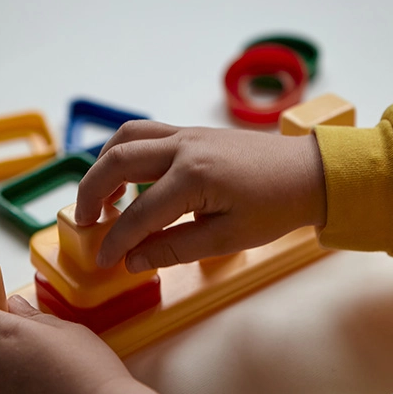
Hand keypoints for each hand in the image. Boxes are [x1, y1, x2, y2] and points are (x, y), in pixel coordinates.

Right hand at [75, 120, 326, 272]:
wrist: (309, 172)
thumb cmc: (275, 207)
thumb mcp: (227, 238)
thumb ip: (174, 248)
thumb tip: (132, 260)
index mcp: (193, 178)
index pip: (139, 214)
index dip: (115, 241)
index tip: (102, 261)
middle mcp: (183, 147)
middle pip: (118, 162)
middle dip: (90, 193)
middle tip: (83, 223)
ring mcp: (186, 134)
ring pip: (126, 138)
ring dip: (103, 165)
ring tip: (100, 198)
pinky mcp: (192, 132)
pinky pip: (145, 133)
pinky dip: (124, 152)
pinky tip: (127, 175)